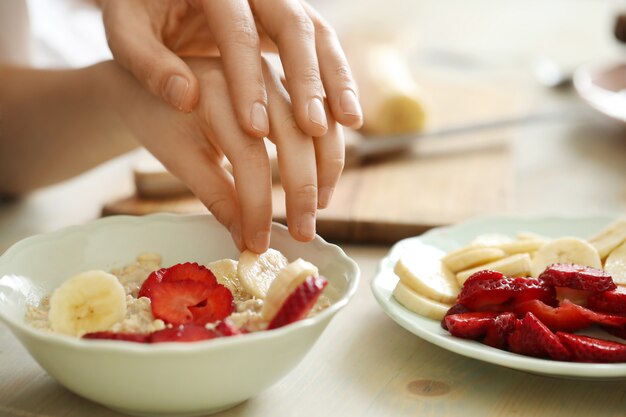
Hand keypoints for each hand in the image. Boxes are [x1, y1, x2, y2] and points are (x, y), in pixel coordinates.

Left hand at [99, 0, 361, 138]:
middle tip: (312, 129)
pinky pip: (321, 47)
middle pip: (294, 25)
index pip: (237, 32)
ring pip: (320, 34)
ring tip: (349, 124)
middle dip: (308, 80)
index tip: (254, 130)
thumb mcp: (125, 29)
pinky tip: (345, 116)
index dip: (247, 82)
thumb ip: (147, 61)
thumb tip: (186, 98)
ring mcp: (276, 1)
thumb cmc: (138, 9)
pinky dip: (336, 80)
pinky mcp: (287, 20)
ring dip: (337, 80)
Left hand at [112, 58, 343, 252]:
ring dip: (326, 167)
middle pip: (292, 132)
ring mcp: (275, 74)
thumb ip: (216, 195)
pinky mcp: (287, 82)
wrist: (151, 72)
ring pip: (316, 119)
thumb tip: (248, 240)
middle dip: (302, 188)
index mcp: (215, 90)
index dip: (257, 203)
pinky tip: (327, 180)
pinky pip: (321, 112)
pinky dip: (329, 146)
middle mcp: (253, 76)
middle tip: (304, 232)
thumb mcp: (178, 156)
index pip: (248, 154)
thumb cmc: (157, 115)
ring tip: (322, 208)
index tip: (258, 242)